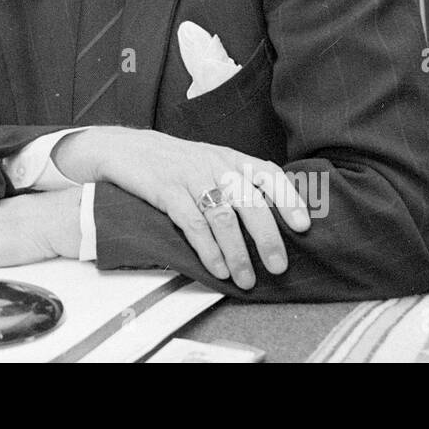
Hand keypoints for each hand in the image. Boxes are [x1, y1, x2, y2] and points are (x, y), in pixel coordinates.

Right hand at [53, 127, 310, 289]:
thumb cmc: (175, 163)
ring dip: (237, 252)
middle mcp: (215, 165)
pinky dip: (208, 250)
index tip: (303, 226)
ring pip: (222, 217)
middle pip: (249, 201)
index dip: (288, 199)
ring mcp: (190, 177)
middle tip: (278, 266)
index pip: (268, 174)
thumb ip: (238, 182)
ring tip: (246, 279)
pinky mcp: (166, 191)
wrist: (125, 149)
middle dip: (267, 237)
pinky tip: (218, 268)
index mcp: (230, 158)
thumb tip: (274, 217)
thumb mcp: (210, 162)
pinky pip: (192, 224)